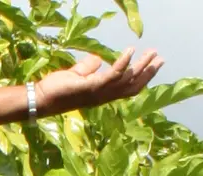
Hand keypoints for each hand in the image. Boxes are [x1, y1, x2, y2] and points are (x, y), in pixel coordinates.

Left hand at [35, 48, 163, 113]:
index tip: (153, 64)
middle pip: (133, 85)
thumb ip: (88, 68)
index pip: (128, 87)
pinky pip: (112, 75)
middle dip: (148, 72)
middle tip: (160, 58)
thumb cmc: (57, 88)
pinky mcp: (92, 87)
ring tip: (151, 52)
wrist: (42, 98)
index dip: (142, 77)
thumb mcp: (77, 75)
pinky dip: (123, 62)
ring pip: (127, 80)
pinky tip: (131, 50)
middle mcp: (105, 96)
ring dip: (141, 65)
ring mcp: (99, 93)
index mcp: (103, 94)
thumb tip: (98, 59)